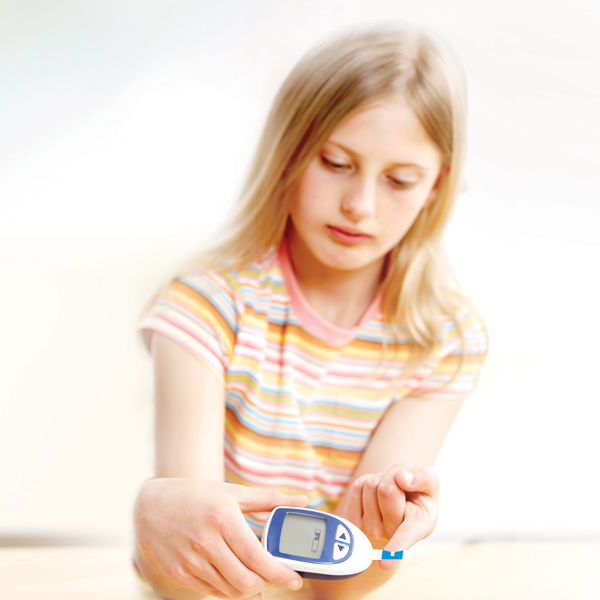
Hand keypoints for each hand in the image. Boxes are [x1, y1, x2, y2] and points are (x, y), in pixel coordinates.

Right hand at [133, 478, 306, 598]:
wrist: (152, 505)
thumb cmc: (197, 495)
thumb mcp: (233, 492)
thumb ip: (270, 499)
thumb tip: (302, 501)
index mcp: (223, 518)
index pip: (257, 557)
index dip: (279, 573)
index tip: (295, 580)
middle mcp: (206, 541)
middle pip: (245, 581)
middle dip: (267, 585)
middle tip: (277, 578)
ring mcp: (190, 560)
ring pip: (230, 590)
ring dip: (249, 589)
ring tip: (258, 578)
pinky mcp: (179, 573)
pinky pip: (212, 591)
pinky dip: (229, 590)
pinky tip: (236, 579)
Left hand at [345, 462, 439, 569]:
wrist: (401, 494)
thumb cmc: (419, 489)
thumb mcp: (430, 479)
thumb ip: (422, 476)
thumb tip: (402, 479)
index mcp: (419, 526)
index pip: (406, 537)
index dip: (396, 548)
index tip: (385, 563)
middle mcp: (394, 534)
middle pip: (386, 490)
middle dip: (394, 475)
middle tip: (402, 483)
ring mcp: (372, 529)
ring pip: (371, 485)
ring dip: (382, 477)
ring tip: (392, 489)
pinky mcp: (356, 519)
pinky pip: (358, 486)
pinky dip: (368, 479)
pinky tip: (378, 492)